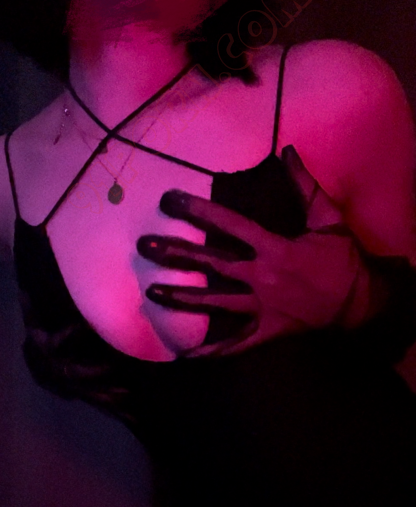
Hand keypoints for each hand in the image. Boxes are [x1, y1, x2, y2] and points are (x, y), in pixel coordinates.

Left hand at [137, 146, 365, 357]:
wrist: (360, 305)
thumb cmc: (342, 261)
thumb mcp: (328, 219)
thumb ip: (305, 185)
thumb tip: (287, 150)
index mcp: (274, 248)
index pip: (229, 225)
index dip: (199, 210)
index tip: (171, 200)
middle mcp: (262, 277)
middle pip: (212, 263)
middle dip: (178, 252)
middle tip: (146, 244)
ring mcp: (262, 307)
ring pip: (215, 302)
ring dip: (183, 297)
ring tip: (152, 291)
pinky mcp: (266, 331)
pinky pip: (236, 344)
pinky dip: (212, 351)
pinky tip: (187, 356)